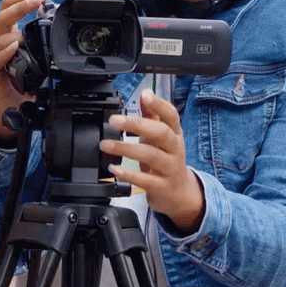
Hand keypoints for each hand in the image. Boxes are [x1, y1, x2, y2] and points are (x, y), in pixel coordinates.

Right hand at [0, 0, 46, 139]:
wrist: (9, 104)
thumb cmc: (21, 78)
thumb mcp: (35, 55)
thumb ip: (41, 40)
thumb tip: (57, 25)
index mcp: (5, 32)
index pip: (8, 5)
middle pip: (3, 13)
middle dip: (21, 3)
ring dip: (15, 27)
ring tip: (30, 26)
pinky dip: (4, 51)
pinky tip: (14, 46)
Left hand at [103, 90, 204, 232]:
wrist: (179, 192)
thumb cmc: (166, 160)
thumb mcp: (161, 137)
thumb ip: (152, 116)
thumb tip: (145, 94)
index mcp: (174, 134)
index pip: (171, 115)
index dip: (159, 104)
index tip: (145, 95)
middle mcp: (175, 149)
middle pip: (161, 132)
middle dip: (137, 124)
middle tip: (114, 120)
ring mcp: (170, 168)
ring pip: (151, 155)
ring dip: (126, 148)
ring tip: (106, 145)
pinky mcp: (162, 186)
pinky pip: (146, 180)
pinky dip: (129, 174)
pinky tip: (114, 169)